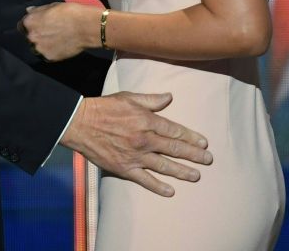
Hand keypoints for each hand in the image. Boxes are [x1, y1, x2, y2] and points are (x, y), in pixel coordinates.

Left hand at [20, 2, 97, 61]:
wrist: (85, 27)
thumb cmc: (70, 13)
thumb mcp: (52, 6)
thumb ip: (38, 10)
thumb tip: (29, 10)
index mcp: (30, 22)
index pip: (22, 25)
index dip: (31, 24)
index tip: (39, 25)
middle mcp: (31, 36)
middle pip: (30, 37)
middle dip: (37, 35)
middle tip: (50, 32)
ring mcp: (40, 48)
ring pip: (37, 47)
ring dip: (43, 44)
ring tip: (56, 39)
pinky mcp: (49, 57)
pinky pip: (46, 54)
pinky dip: (51, 51)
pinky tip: (61, 45)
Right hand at [60, 92, 212, 196]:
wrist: (80, 123)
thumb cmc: (105, 108)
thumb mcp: (129, 97)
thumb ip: (151, 100)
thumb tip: (169, 97)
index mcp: (146, 120)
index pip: (175, 131)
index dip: (191, 137)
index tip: (203, 143)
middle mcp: (144, 139)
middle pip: (174, 149)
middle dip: (194, 155)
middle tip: (208, 160)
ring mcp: (135, 156)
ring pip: (164, 166)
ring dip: (182, 171)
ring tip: (196, 176)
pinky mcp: (124, 168)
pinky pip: (145, 180)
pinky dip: (159, 187)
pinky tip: (171, 191)